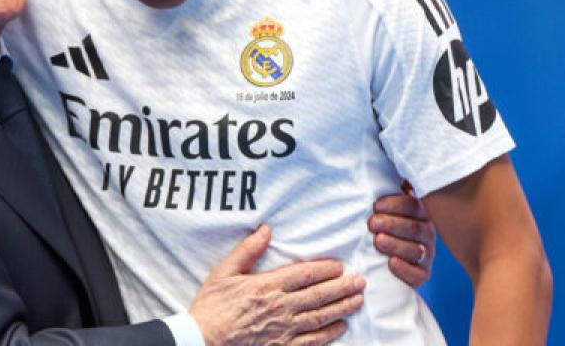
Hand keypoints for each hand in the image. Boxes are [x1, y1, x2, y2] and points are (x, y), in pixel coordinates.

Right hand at [190, 225, 365, 345]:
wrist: (203, 340)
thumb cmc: (212, 306)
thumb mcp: (224, 272)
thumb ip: (247, 250)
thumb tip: (265, 229)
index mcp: (267, 286)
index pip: (304, 274)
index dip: (325, 269)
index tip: (340, 266)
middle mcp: (281, 307)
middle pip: (319, 295)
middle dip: (343, 287)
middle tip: (361, 281)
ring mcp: (284, 329)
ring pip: (320, 317)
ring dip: (342, 307)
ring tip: (358, 300)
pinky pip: (312, 341)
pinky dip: (329, 334)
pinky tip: (341, 327)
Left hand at [369, 181, 435, 286]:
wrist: (381, 258)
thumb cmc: (382, 223)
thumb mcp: (385, 206)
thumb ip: (388, 187)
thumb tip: (380, 164)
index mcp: (420, 214)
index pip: (414, 206)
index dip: (396, 205)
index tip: (376, 205)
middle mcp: (427, 234)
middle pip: (415, 228)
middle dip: (392, 224)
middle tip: (372, 223)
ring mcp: (426, 255)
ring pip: (417, 250)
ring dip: (396, 244)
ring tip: (378, 240)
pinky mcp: (421, 275)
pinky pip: (418, 275)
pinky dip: (405, 269)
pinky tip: (391, 263)